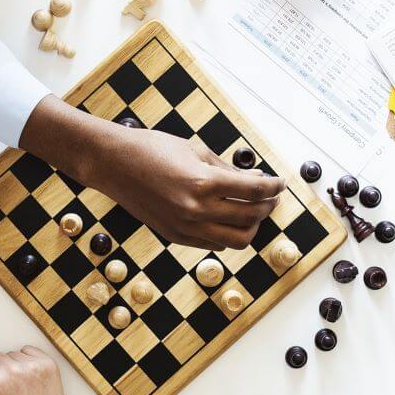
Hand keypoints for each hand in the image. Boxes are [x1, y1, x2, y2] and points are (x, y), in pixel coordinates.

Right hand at [87, 129, 284, 250]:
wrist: (114, 164)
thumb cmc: (153, 150)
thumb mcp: (196, 151)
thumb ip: (227, 170)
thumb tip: (256, 180)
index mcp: (204, 183)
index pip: (254, 191)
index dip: (273, 187)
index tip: (280, 183)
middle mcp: (197, 210)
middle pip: (250, 218)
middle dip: (267, 207)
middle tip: (270, 197)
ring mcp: (185, 227)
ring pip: (236, 240)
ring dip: (251, 227)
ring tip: (252, 213)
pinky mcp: (175, 237)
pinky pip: (213, 244)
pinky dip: (227, 234)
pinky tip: (227, 220)